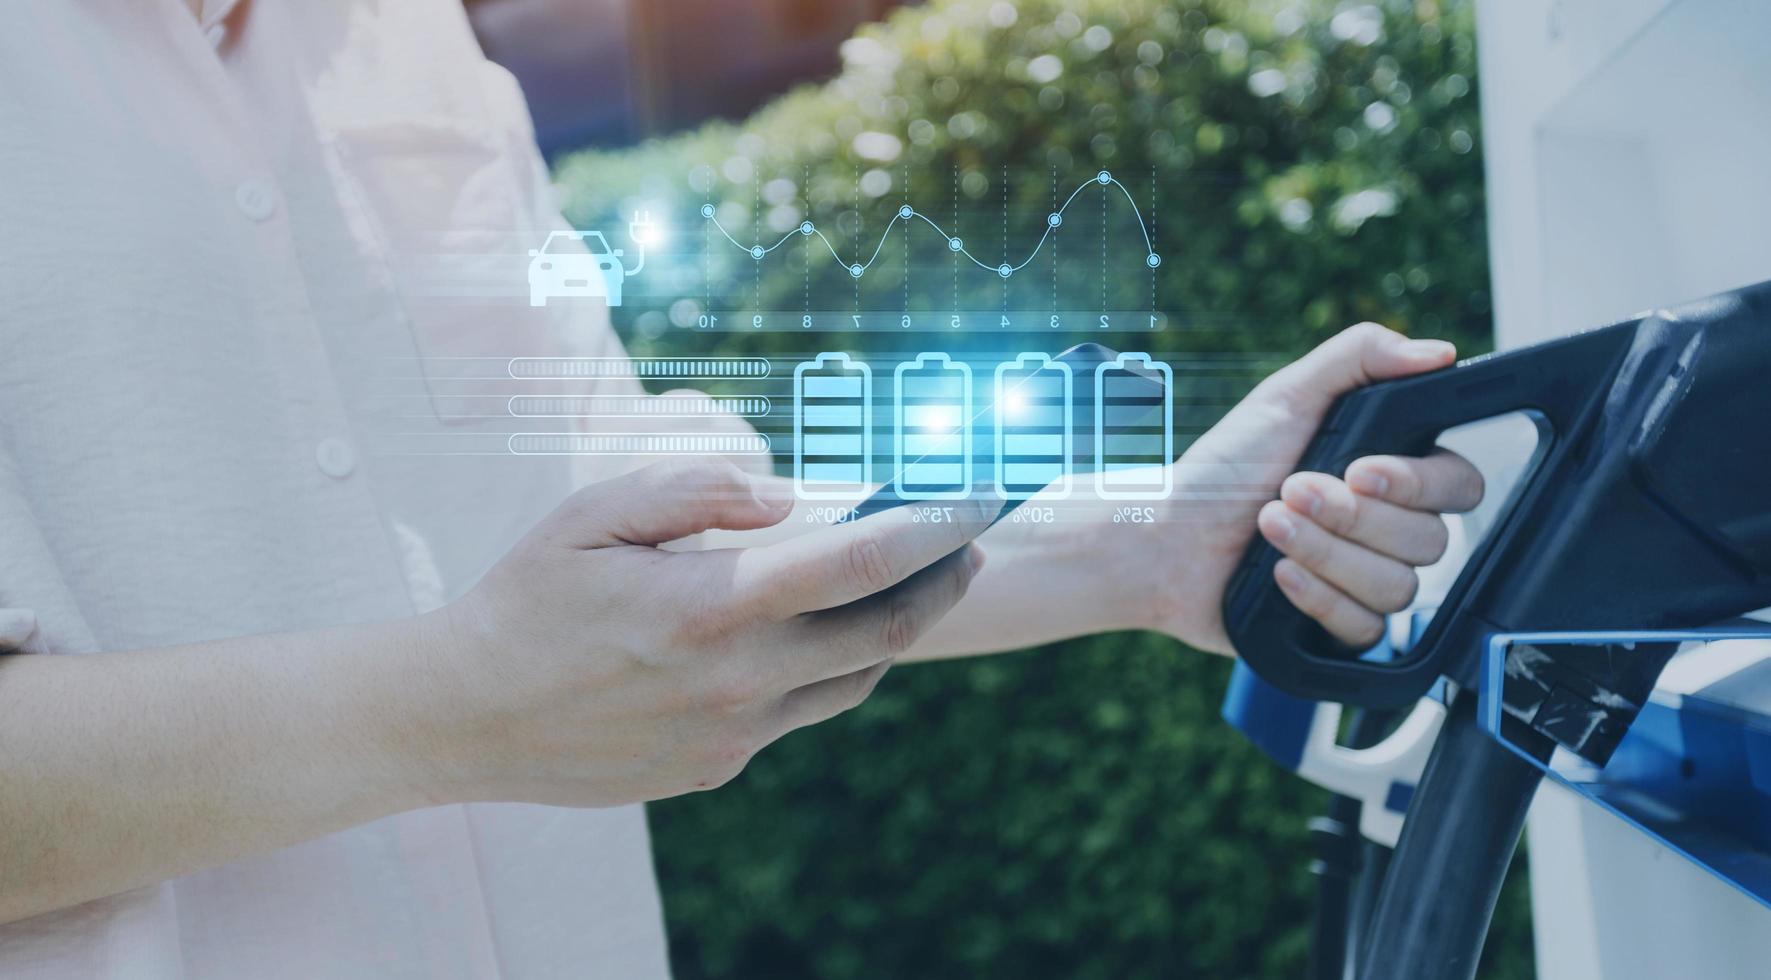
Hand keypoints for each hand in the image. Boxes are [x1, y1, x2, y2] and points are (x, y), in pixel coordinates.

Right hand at [418, 459, 991, 806]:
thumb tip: (785, 497)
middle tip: (973, 538)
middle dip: (945, 578)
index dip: (934, 524)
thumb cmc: (527, 598)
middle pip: (887, 630)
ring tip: (917, 581)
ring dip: (900, 628)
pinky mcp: (718, 766)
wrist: (465, 717)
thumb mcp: (594, 515)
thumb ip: (694, 492)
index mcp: (711, 607)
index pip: (859, 561)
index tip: (980, 495)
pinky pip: (804, 712)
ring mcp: (733, 734)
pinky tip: (830, 632)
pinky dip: (836, 667)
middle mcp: (738, 680)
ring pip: (857, 679)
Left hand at [1151, 323, 1482, 652]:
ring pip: (1397, 587)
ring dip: (1325, 553)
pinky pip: (1367, 630)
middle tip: (1288, 492)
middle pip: (1431, 541)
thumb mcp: (1285, 396)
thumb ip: (1361, 357)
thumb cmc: (1222, 467)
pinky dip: (1320, 598)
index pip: (1460, 485)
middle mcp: (1387, 529)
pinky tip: (1278, 575)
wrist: (1166, 537)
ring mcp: (1365, 580)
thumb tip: (1438, 351)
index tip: (1359, 469)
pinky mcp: (1339, 626)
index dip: (1417, 483)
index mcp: (1389, 473)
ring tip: (1269, 528)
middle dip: (1350, 517)